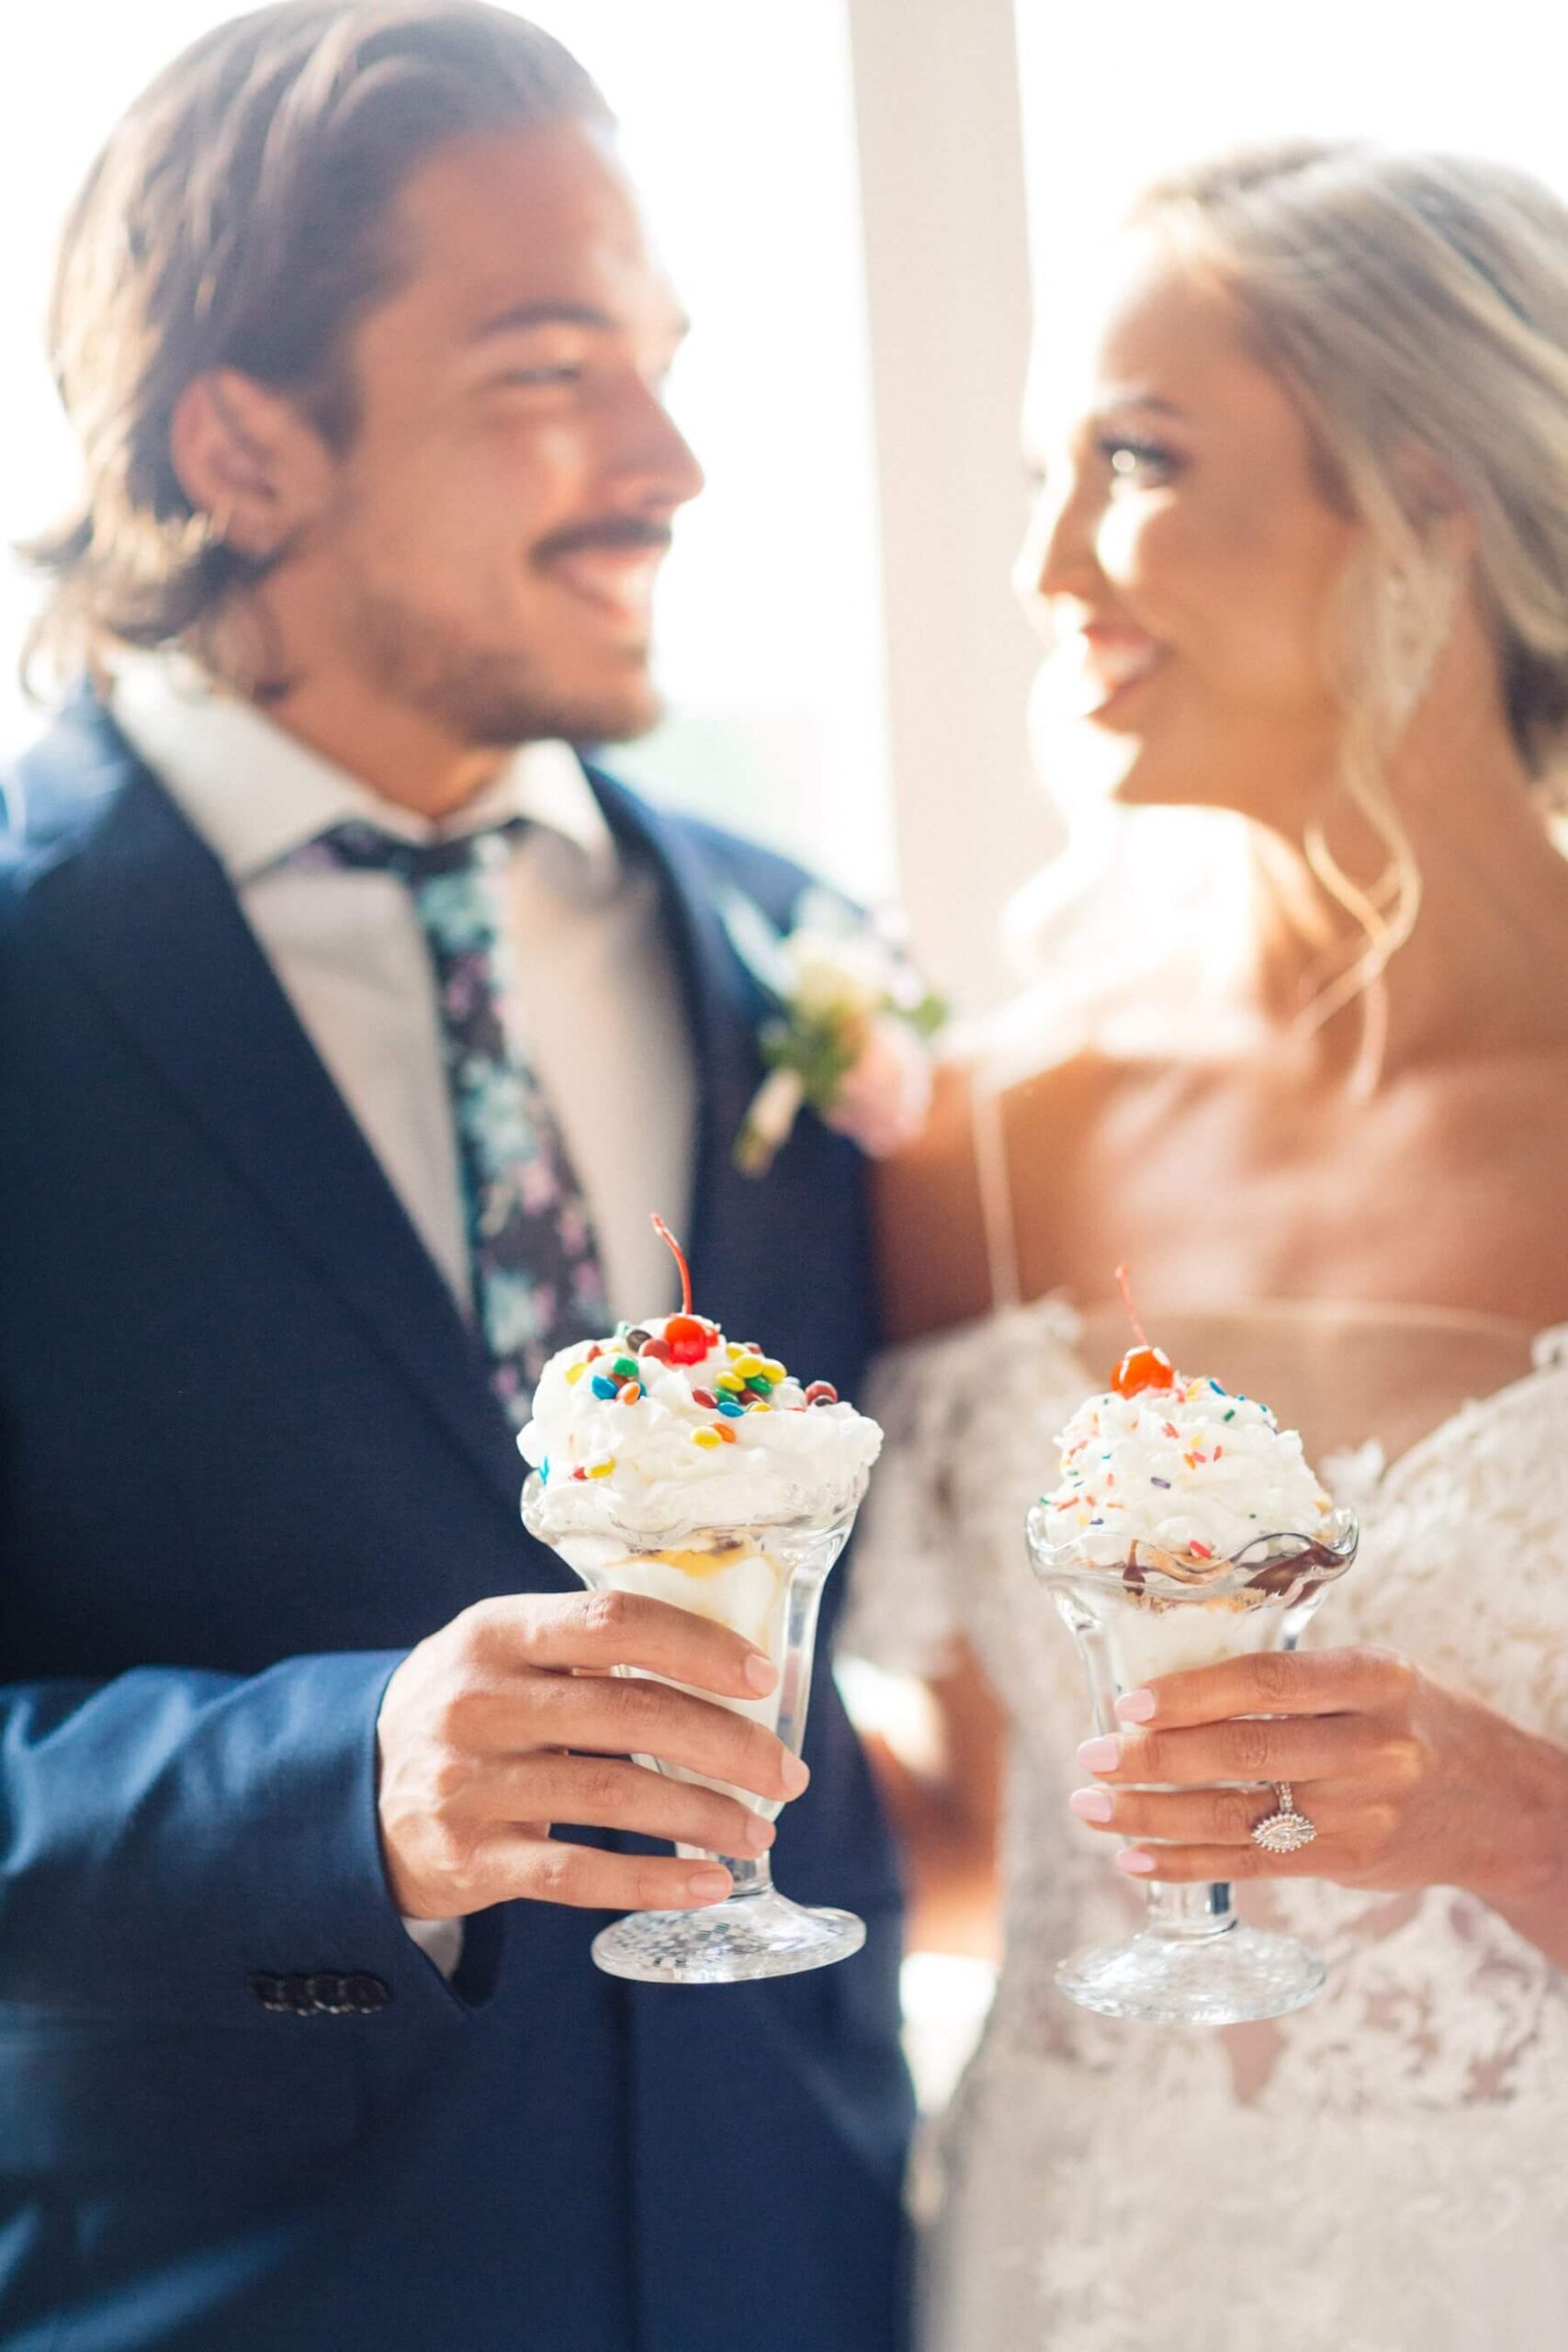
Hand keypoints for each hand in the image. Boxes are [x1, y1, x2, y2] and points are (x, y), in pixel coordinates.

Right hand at [377, 1589, 808, 1920]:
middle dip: (727, 1746)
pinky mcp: (468, 1857)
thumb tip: (739, 1666)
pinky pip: (577, 1874)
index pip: (614, 1622)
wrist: (352, 1794)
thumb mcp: (504, 1652)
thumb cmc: (471, 1708)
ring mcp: (468, 1783)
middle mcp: (478, 1701)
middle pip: (630, 1715)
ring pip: (614, 1797)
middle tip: (787, 1775)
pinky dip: (652, 1882)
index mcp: (496, 1631)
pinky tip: (708, 1884)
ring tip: (759, 1832)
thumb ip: (593, 1648)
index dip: (698, 1646)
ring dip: (704, 1817)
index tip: (763, 1677)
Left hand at [1068, 1646, 1567, 1925]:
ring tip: (1094, 1808)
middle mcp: (1375, 1745)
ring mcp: (1364, 1811)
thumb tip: (1169, 1680)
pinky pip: (1254, 1864)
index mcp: (1376, 1679)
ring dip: (1154, 1815)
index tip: (1128, 1703)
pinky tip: (1136, 1857)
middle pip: (1246, 1751)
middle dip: (1154, 1757)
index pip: (1269, 1681)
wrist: (1495, 1802)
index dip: (1192, 1693)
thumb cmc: (1408, 1719)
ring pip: (1239, 1815)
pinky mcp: (1348, 1861)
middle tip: (1090, 1757)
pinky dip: (1187, 1861)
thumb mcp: (1372, 1676)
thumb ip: (1293, 1679)